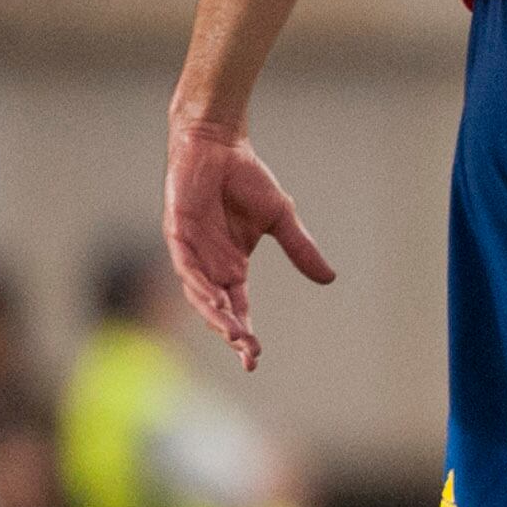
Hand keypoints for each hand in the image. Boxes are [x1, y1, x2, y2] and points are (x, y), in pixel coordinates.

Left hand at [162, 118, 334, 371]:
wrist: (220, 147)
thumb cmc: (246, 179)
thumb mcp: (281, 219)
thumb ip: (299, 249)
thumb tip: (329, 279)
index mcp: (231, 267)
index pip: (237, 309)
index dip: (245, 334)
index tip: (254, 360)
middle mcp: (209, 266)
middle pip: (218, 309)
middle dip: (232, 332)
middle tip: (248, 353)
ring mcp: (191, 252)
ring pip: (199, 293)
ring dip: (215, 314)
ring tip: (234, 332)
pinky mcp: (178, 233)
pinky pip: (186, 265)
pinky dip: (197, 283)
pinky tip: (212, 298)